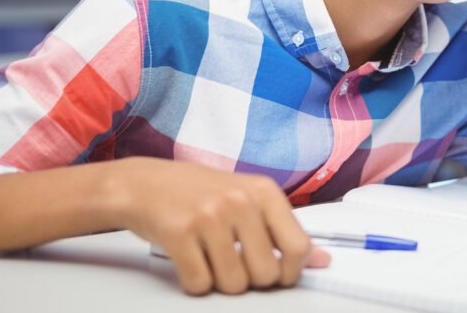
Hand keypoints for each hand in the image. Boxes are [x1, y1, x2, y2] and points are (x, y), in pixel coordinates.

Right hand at [114, 158, 329, 294]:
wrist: (145, 183)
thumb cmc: (200, 193)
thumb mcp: (248, 199)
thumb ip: (284, 230)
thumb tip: (322, 260)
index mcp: (264, 191)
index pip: (298, 247)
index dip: (291, 272)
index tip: (280, 274)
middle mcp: (240, 200)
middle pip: (265, 274)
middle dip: (251, 280)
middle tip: (235, 263)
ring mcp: (209, 216)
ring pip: (233, 284)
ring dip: (221, 282)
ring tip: (211, 258)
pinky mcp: (179, 233)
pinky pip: (199, 284)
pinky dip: (195, 282)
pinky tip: (190, 259)